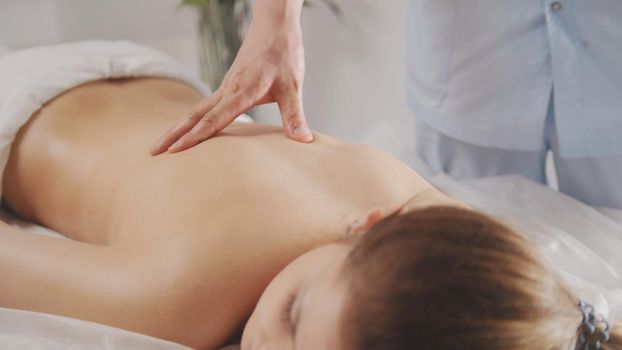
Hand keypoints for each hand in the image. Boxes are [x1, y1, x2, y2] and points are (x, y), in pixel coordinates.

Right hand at [151, 0, 311, 154]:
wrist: (275, 25)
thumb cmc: (284, 52)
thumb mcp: (293, 86)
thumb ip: (295, 115)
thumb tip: (304, 140)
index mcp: (242, 91)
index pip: (214, 119)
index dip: (196, 137)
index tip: (176, 151)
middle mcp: (228, 89)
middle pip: (195, 114)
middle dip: (174, 133)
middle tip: (154, 151)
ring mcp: (226, 86)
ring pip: (197, 109)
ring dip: (179, 125)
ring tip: (164, 143)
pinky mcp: (229, 84)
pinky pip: (206, 104)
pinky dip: (193, 117)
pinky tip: (190, 126)